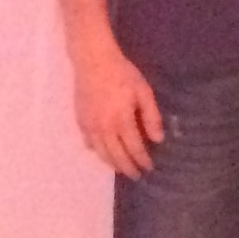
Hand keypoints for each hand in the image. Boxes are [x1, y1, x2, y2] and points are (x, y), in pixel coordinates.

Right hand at [70, 39, 162, 176]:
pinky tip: (103, 153)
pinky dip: (97, 151)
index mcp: (121, 120)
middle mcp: (103, 127)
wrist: (93, 62)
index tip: (149, 168)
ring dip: (111, 163)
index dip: (142, 160)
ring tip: (122, 168)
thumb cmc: (123, 74)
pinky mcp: (80, 120)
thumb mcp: (143, 92)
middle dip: (127, 167)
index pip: (134, 148)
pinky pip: (88, 142)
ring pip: (100, 152)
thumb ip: (151, 117)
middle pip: (116, 155)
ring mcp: (89, 125)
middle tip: (137, 175)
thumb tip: (158, 139)